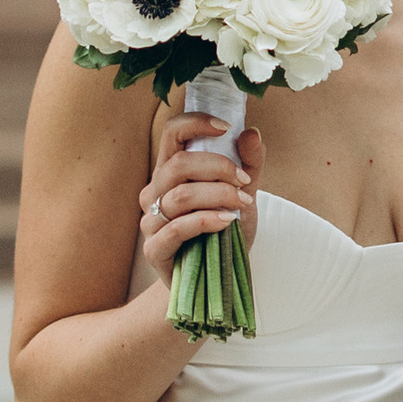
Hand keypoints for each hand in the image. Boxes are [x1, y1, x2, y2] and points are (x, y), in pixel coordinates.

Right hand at [139, 128, 261, 291]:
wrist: (216, 279)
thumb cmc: (224, 230)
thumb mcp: (243, 192)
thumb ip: (249, 162)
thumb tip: (251, 132)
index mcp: (170, 170)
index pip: (172, 133)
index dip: (195, 123)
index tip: (226, 127)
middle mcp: (154, 192)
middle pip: (179, 165)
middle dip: (218, 168)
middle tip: (244, 181)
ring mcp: (151, 221)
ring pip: (180, 196)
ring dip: (218, 196)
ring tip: (242, 203)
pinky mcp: (154, 249)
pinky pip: (177, 228)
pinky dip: (206, 221)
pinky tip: (227, 222)